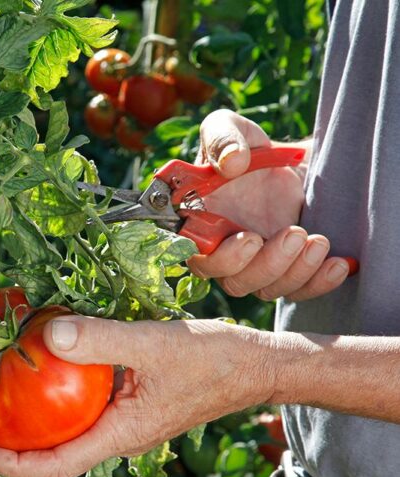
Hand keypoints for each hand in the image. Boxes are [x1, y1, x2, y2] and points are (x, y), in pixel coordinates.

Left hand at [0, 315, 274, 476]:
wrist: (254, 364)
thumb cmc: (213, 361)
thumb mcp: (153, 345)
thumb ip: (102, 339)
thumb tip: (49, 335)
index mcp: (121, 433)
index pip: (56, 465)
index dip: (13, 465)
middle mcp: (119, 433)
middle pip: (57, 452)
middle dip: (15, 444)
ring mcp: (126, 419)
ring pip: (71, 429)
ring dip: (36, 419)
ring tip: (3, 394)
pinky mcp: (132, 402)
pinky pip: (88, 406)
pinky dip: (62, 394)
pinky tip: (50, 366)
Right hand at [187, 109, 351, 300]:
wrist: (290, 161)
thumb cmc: (249, 147)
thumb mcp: (231, 129)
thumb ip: (222, 138)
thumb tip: (232, 163)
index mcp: (198, 222)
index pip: (196, 256)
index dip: (220, 258)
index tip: (249, 239)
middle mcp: (221, 250)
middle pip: (232, 281)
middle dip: (264, 266)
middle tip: (293, 235)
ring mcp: (253, 265)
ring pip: (265, 289)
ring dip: (293, 272)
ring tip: (317, 240)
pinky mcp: (284, 271)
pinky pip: (296, 291)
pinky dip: (317, 282)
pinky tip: (336, 264)